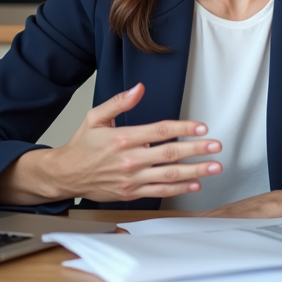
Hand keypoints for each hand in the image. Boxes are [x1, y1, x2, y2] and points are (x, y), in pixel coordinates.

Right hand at [0, 83, 222, 205]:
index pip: (160, 132)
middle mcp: (129, 160)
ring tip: (214, 167)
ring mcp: (131, 179)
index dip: (183, 129)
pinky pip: (159, 192)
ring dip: (195, 172)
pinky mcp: (131, 193)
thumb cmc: (82, 146)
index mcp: (122, 138)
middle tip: (216, 147)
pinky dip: (179, 189)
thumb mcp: (95, 117)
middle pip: (169, 155)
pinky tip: (195, 184)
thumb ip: (119, 102)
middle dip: (196, 151)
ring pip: (169, 176)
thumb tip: (139, 88)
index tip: (202, 127)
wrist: (65, 174)